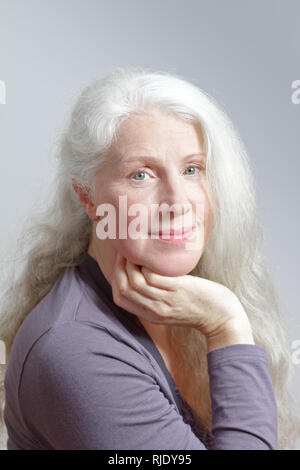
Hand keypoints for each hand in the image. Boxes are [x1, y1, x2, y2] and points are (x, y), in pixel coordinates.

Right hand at [110, 252, 251, 337]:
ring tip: (139, 251)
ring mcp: (166, 301)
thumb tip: (143, 273)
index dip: (115, 278)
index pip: (119, 298)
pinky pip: (153, 277)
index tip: (120, 262)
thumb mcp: (170, 308)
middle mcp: (154, 310)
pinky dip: (148, 265)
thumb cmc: (198, 307)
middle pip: (124, 288)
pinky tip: (154, 257)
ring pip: (135, 281)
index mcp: (150, 314)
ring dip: (132, 262)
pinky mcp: (179, 290)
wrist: (222, 317)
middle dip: (119, 266)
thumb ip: (155, 296)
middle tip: (126, 251)